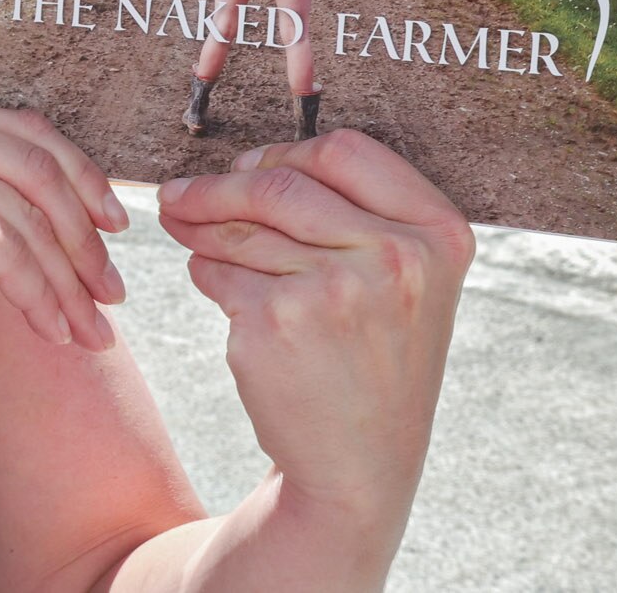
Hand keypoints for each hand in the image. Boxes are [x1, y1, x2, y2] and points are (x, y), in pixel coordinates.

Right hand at [0, 104, 130, 387]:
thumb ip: (11, 200)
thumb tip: (97, 209)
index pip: (24, 131)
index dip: (81, 176)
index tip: (115, 223)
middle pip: (35, 169)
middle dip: (83, 236)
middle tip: (112, 289)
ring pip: (28, 219)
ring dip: (69, 280)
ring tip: (92, 324)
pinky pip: (9, 254)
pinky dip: (41, 297)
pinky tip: (53, 330)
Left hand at [154, 130, 474, 514]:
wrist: (360, 464)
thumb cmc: (374, 358)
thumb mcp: (406, 282)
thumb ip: (352, 213)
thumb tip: (244, 163)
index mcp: (438, 234)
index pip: (344, 151)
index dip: (285, 152)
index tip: (247, 165)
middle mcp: (395, 257)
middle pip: (279, 184)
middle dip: (217, 186)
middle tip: (178, 193)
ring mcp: (334, 290)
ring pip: (240, 229)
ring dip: (201, 228)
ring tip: (187, 232)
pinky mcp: (275, 322)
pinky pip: (216, 272)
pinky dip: (204, 273)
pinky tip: (214, 285)